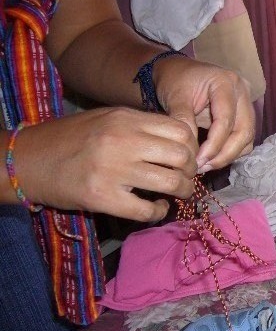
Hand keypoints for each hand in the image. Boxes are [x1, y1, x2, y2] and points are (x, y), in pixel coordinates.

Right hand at [13, 108, 197, 221]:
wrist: (27, 160)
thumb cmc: (71, 139)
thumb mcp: (107, 119)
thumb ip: (141, 127)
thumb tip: (181, 142)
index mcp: (126, 119)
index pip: (181, 130)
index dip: (193, 147)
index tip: (188, 157)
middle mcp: (123, 141)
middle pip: (183, 156)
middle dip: (191, 171)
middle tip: (185, 178)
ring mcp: (113, 170)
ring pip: (172, 183)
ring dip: (182, 192)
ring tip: (176, 194)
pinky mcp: (102, 198)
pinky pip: (147, 210)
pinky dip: (159, 212)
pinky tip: (156, 208)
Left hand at [152, 56, 254, 172]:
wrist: (177, 72)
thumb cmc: (175, 81)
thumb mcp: (175, 97)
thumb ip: (183, 121)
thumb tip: (191, 150)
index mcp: (226, 82)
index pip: (226, 120)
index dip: (214, 144)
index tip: (197, 161)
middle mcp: (242, 92)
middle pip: (244, 131)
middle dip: (224, 154)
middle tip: (203, 167)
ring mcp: (246, 104)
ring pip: (247, 138)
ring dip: (229, 155)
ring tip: (205, 165)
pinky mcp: (244, 116)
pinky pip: (244, 140)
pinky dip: (231, 152)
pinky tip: (212, 158)